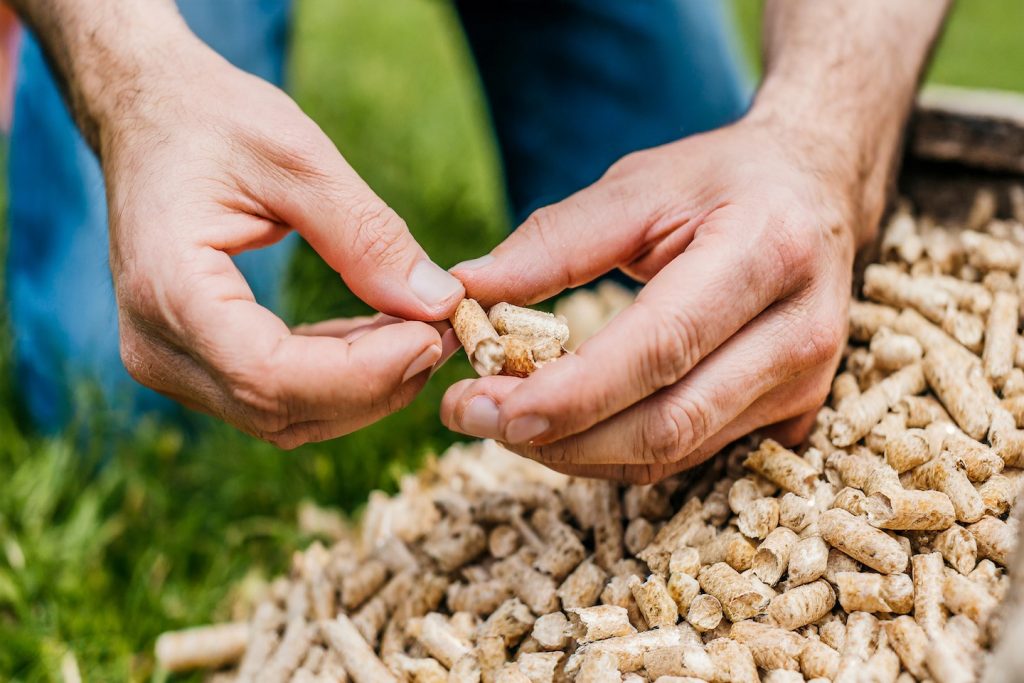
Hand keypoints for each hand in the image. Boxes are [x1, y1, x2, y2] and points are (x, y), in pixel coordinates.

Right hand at [102, 42, 463, 446]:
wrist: (149, 117)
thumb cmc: (211, 120)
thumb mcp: (297, 157)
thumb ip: (367, 236)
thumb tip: (438, 304)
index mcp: (167, 288)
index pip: (270, 375)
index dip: (363, 374)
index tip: (434, 334)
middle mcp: (156, 344)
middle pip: (281, 410)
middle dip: (377, 385)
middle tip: (445, 331)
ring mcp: (169, 362)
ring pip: (284, 416)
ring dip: (365, 386)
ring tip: (423, 327)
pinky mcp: (195, 362)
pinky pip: (277, 395)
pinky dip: (339, 376)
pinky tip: (382, 333)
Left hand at [442, 116, 872, 482]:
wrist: (821, 191)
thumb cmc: (724, 180)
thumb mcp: (641, 183)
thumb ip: (556, 240)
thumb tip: (468, 290)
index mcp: (766, 253)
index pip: (659, 347)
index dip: (568, 392)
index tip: (481, 405)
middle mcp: (799, 332)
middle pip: (667, 423)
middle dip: (558, 436)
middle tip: (472, 418)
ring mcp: (805, 385)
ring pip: (674, 454)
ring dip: (577, 452)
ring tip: (505, 420)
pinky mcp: (795, 416)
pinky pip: (689, 457)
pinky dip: (615, 452)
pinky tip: (565, 426)